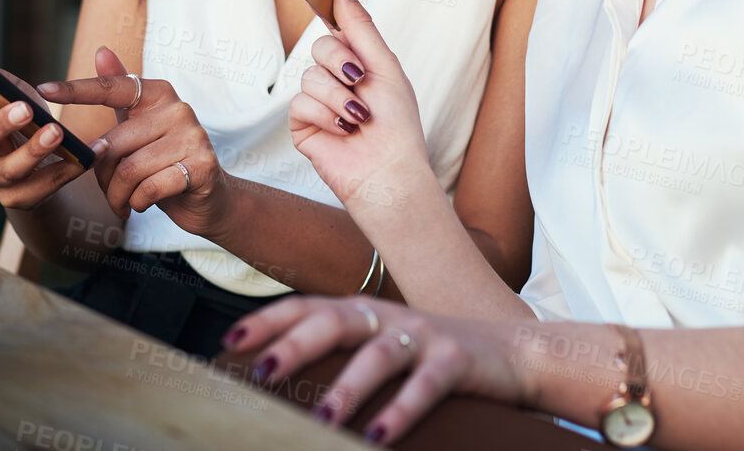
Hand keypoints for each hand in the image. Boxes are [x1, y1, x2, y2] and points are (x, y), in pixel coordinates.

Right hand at [0, 55, 96, 208]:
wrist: (42, 175)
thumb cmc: (25, 124)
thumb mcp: (17, 99)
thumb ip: (6, 86)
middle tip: (24, 108)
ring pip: (12, 169)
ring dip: (35, 150)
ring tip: (57, 131)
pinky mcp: (25, 198)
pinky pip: (50, 184)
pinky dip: (75, 166)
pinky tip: (96, 149)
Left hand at [38, 48, 233, 235]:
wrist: (209, 198)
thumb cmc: (165, 161)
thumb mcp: (139, 124)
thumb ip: (120, 92)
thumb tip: (101, 50)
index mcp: (159, 94)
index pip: (111, 88)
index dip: (76, 90)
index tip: (43, 89)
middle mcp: (178, 109)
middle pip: (114, 143)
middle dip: (102, 175)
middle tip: (108, 190)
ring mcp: (193, 137)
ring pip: (129, 170)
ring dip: (117, 195)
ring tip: (122, 202)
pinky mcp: (201, 166)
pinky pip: (148, 188)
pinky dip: (137, 203)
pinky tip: (142, 204)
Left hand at [223, 296, 530, 443]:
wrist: (514, 354)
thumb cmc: (433, 357)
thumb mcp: (384, 348)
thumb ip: (341, 355)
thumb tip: (279, 373)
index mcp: (364, 312)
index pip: (307, 307)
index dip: (268, 320)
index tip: (230, 340)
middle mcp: (389, 317)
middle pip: (334, 321)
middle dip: (295, 344)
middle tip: (262, 372)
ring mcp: (424, 335)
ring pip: (378, 354)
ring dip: (348, 386)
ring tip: (323, 417)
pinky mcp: (457, 360)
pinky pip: (425, 386)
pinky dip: (401, 410)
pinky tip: (379, 436)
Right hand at [290, 0, 431, 216]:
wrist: (389, 171)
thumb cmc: (397, 124)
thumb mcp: (383, 65)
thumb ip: (358, 25)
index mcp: (358, 63)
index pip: (338, 27)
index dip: (330, 5)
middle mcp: (335, 80)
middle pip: (320, 47)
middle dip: (341, 63)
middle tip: (360, 80)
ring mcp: (317, 103)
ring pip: (309, 77)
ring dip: (339, 97)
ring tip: (359, 117)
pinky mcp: (302, 127)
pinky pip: (300, 104)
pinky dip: (325, 116)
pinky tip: (344, 131)